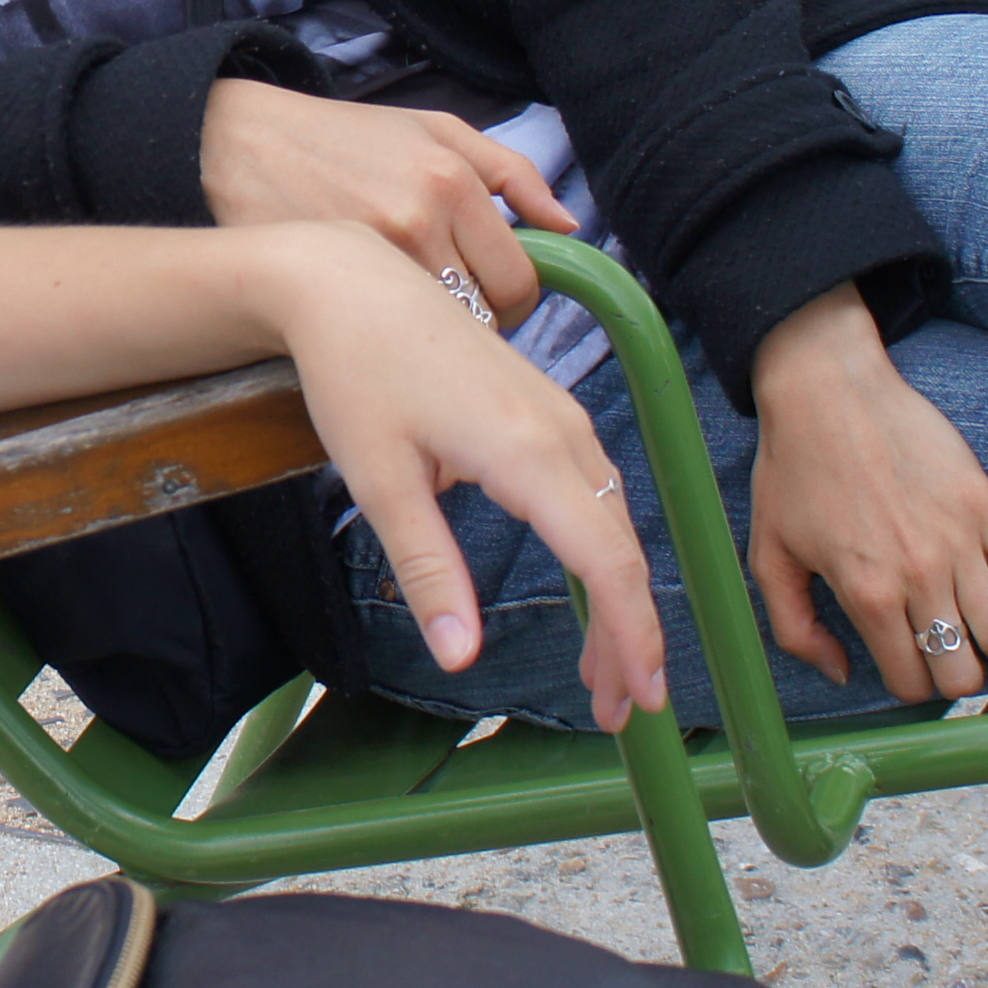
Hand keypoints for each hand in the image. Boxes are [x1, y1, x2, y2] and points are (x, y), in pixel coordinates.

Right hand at [202, 77, 568, 327]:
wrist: (242, 143)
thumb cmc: (344, 137)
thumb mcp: (434, 129)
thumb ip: (511, 171)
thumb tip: (568, 225)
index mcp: (452, 181)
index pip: (519, 280)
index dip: (518, 303)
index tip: (500, 299)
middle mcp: (419, 220)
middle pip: (485, 318)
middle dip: (483, 324)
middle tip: (461, 311)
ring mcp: (375, 258)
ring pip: (440, 335)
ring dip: (441, 335)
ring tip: (420, 315)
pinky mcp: (335, 283)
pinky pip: (393, 336)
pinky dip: (398, 336)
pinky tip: (382, 316)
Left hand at [256, 224, 665, 729]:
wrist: (349, 280)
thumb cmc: (356, 373)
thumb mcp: (380, 479)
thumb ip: (429, 570)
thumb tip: (460, 658)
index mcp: (525, 452)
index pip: (606, 561)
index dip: (630, 635)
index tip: (638, 697)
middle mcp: (559, 429)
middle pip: (620, 547)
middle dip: (627, 632)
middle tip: (616, 707)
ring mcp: (558, 413)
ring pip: (612, 518)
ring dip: (615, 593)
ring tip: (600, 667)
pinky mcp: (546, 406)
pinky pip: (594, 488)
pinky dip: (599, 546)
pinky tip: (585, 585)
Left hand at [739, 287, 987, 704]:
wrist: (829, 391)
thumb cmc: (794, 472)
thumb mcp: (768, 556)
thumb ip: (794, 629)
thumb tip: (839, 674)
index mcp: (866, 594)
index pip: (908, 679)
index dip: (911, 692)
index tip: (912, 681)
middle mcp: (919, 576)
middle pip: (962, 670)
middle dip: (962, 688)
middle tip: (961, 682)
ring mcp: (959, 541)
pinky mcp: (987, 506)